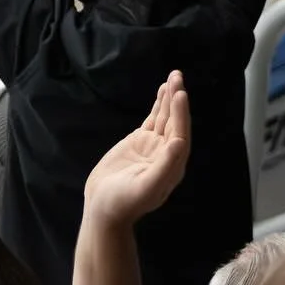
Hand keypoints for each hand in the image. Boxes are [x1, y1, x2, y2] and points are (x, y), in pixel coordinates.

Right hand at [84, 72, 190, 225]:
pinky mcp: (140, 142)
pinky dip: (158, 105)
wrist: (103, 208)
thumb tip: (180, 144)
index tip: (180, 94)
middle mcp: (167, 154)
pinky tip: (162, 91)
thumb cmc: (124, 202)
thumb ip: (164, 166)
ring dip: (169, 98)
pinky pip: (153, 120)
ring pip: (165, 118)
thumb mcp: (145, 187)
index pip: (180, 134)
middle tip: (177, 76)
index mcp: (172, 166)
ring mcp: (153, 147)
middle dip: (177, 99)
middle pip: (175, 122)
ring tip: (174, 76)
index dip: (181, 114)